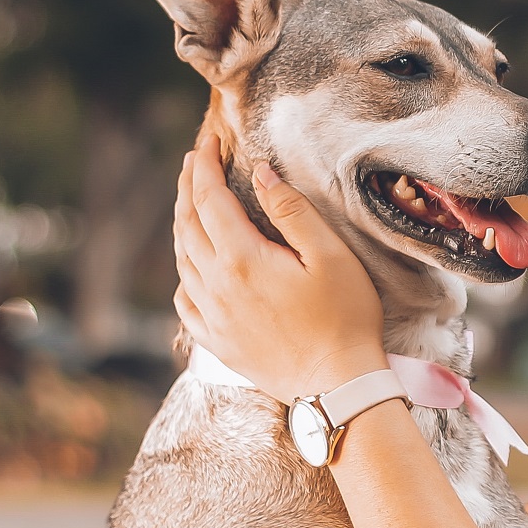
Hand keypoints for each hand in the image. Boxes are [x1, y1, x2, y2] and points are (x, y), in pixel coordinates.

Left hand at [173, 132, 388, 402]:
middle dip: (188, 187)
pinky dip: (185, 274)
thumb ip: (291, 210)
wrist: (337, 387)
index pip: (209, 198)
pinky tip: (193, 268)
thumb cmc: (344, 318)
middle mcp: (216, 287)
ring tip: (192, 204)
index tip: (208, 141)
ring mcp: (213, 318)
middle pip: (187, 225)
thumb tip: (259, 173)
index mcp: (241, 259)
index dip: (204, 165)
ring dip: (183, 225)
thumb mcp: (329, 255)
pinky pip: (185, 302)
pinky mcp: (217, 343)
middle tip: (193, 161)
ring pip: (182, 261)